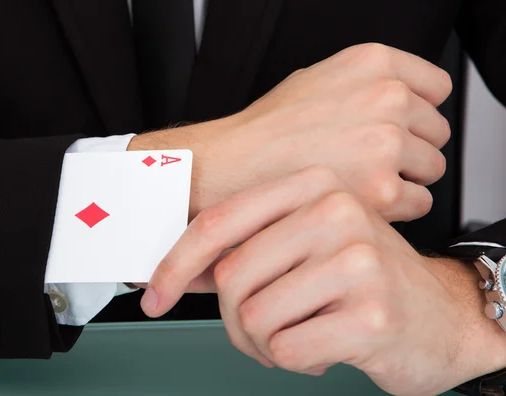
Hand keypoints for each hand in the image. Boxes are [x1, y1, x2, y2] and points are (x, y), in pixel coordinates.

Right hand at [129, 43, 451, 221]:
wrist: (234, 166)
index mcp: (375, 64)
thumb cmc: (267, 129)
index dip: (418, 113)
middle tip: (373, 162)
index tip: (403, 128)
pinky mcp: (384, 189)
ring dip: (406, 179)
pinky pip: (418, 203)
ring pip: (431, 169)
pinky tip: (361, 203)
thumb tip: (401, 97)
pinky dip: (396, 209)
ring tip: (363, 182)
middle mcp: (387, 98)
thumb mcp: (318, 79)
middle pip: (436, 131)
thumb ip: (367, 84)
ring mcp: (387, 144)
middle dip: (411, 149)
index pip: (436, 89)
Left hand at [142, 166, 505, 395]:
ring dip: (265, 342)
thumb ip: (247, 250)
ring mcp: (357, 261)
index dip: (174, 265)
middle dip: (234, 318)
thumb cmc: (364, 278)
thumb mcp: (306, 245)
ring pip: (253, 316)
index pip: (218, 223)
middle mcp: (336, 212)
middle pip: (230, 276)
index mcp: (313, 186)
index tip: (156, 294)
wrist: (442, 314)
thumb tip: (179, 271)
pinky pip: (286, 348)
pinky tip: (323, 348)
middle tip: (261, 329)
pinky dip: (294, 360)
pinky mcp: (372, 313)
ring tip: (299, 334)